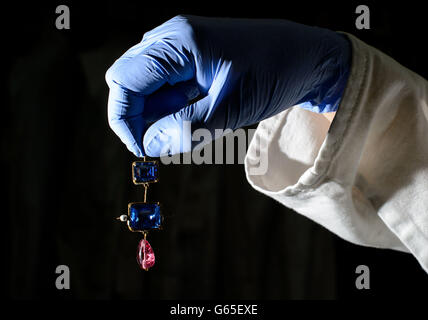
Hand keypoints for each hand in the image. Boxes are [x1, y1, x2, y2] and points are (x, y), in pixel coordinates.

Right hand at [105, 15, 350, 156]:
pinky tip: (200, 114)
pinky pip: (166, 86)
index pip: (124, 81)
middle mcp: (171, 37)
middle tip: (168, 141)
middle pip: (128, 82)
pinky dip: (173, 108)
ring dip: (159, 114)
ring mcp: (179, 46)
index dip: (124, 120)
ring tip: (197, 124)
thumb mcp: (230, 109)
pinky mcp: (190, 57)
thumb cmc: (274, 74)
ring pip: (146, 87)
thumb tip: (148, 146)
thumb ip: (185, 129)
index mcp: (178, 41)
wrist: (306, 58)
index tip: (142, 150)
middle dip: (139, 117)